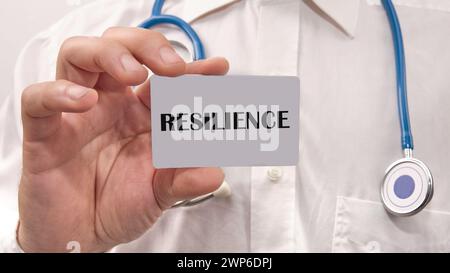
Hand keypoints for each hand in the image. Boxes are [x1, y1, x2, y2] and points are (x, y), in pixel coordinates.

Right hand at [18, 27, 228, 251]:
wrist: (82, 236)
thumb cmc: (119, 206)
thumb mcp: (159, 193)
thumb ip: (185, 181)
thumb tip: (214, 173)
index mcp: (141, 114)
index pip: (164, 78)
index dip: (190, 69)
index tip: (217, 69)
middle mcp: (110, 105)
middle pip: (120, 48)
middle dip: (148, 47)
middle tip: (172, 67)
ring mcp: (76, 114)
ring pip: (79, 55)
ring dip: (109, 54)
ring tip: (134, 73)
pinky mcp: (45, 132)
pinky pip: (39, 100)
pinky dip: (59, 92)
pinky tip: (85, 101)